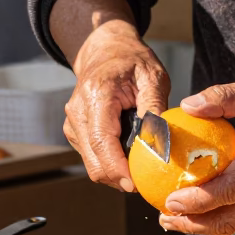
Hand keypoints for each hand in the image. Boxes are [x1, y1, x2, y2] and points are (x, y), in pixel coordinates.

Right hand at [62, 20, 169, 191]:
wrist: (105, 50)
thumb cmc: (132, 60)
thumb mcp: (153, 77)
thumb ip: (155, 108)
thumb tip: (161, 142)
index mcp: (96, 96)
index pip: (102, 142)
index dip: (119, 169)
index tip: (137, 185)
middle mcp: (78, 113)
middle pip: (95, 163)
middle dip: (121, 178)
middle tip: (149, 183)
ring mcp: (73, 124)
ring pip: (93, 166)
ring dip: (117, 173)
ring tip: (142, 168)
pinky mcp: (75, 133)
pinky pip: (93, 159)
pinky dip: (111, 165)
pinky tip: (129, 157)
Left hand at [159, 68, 234, 234]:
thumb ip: (220, 97)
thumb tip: (187, 106)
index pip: (230, 190)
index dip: (197, 202)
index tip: (170, 201)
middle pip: (231, 218)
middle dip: (194, 225)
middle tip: (165, 216)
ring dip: (205, 224)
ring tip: (176, 216)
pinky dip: (222, 213)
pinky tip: (201, 203)